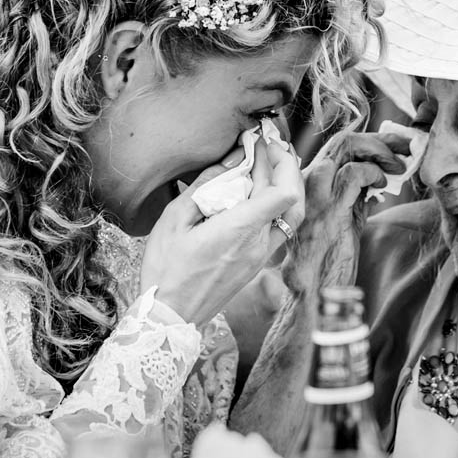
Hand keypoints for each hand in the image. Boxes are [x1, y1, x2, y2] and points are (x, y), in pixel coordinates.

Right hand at [142, 138, 303, 327]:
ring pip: (291, 215)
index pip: (283, 192)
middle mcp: (258, 243)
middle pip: (291, 198)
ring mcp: (261, 256)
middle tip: (268, 145)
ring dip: (286, 185)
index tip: (264, 142)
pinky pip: (279, 227)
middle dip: (284, 165)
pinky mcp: (258, 264)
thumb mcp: (176, 218)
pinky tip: (260, 191)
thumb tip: (233, 158)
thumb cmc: (166, 268)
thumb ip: (208, 184)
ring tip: (269, 163)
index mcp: (240, 230)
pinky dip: (277, 204)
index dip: (280, 161)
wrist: (171, 315)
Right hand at [282, 129, 410, 295]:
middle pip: (343, 140)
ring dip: (380, 150)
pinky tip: (382, 185)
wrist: (315, 291)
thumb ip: (355, 197)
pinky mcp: (328, 208)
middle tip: (406, 146)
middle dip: (380, 139)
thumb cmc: (328, 261)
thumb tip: (376, 180)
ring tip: (399, 165)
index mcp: (310, 184)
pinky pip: (353, 172)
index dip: (371, 140)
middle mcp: (307, 182)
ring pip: (346, 146)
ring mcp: (315, 193)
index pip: (339, 147)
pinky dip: (373, 172)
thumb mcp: (343, 220)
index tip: (396, 144)